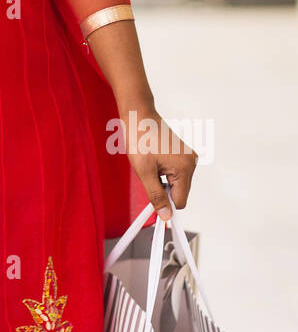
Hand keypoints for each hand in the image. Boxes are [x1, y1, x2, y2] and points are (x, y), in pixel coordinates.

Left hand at [119, 105, 197, 221]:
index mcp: (185, 167)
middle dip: (163, 190)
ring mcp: (188, 157)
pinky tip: (154, 161)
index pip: (180, 201)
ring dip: (162, 182)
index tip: (151, 202)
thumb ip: (156, 196)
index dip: (165, 204)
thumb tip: (166, 215)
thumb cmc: (140, 138)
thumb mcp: (144, 172)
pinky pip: (175, 174)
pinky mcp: (183, 155)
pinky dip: (164, 174)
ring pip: (177, 184)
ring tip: (150, 165)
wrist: (139, 116)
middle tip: (147, 176)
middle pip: (179, 193)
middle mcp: (191, 162)